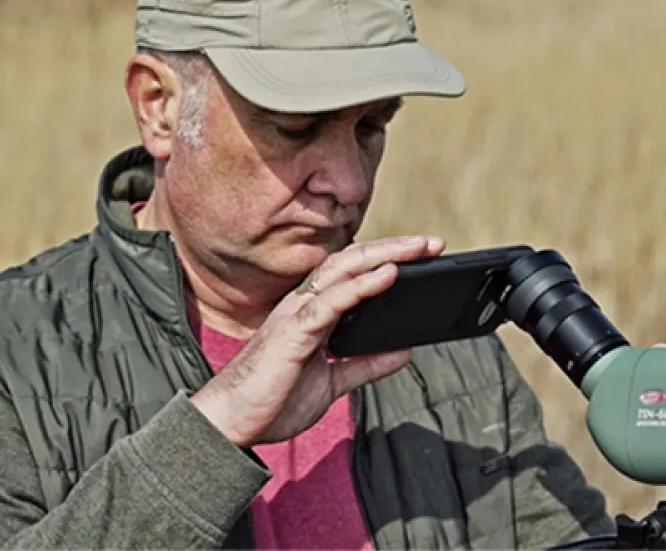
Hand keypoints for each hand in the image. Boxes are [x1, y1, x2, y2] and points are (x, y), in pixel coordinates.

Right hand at [189, 235, 444, 445]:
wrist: (232, 424)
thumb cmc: (272, 399)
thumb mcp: (332, 382)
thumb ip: (364, 364)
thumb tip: (402, 352)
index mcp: (313, 311)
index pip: (354, 272)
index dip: (387, 259)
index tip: (423, 256)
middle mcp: (305, 303)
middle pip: (354, 260)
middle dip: (394, 248)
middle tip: (433, 243)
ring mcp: (298, 313)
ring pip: (345, 270)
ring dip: (385, 256)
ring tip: (419, 248)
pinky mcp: (294, 330)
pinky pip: (332, 301)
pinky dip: (362, 286)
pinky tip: (388, 275)